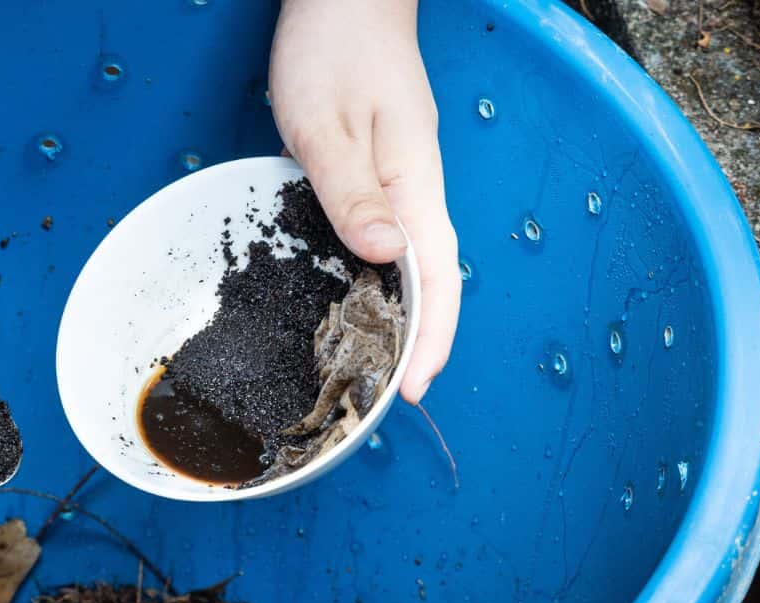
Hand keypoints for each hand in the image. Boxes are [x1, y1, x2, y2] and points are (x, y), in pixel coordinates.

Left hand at [269, 0, 457, 403]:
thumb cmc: (332, 48)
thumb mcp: (324, 121)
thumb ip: (351, 189)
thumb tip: (386, 257)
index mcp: (413, 181)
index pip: (435, 276)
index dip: (430, 338)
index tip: (410, 389)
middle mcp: (418, 188)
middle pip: (432, 280)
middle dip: (418, 343)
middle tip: (384, 397)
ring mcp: (405, 181)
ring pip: (414, 264)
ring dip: (402, 317)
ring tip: (373, 367)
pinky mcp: (385, 174)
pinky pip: (392, 240)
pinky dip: (382, 281)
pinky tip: (358, 301)